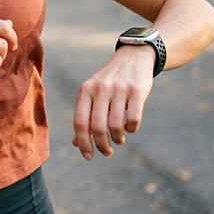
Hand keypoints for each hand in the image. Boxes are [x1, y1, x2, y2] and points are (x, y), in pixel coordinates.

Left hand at [72, 45, 153, 159]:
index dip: (83, 143)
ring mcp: (119, 89)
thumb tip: (76, 143)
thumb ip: (85, 116)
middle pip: (97, 127)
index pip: (80, 122)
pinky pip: (134, 119)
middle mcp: (100, 89)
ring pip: (115, 125)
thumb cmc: (109, 82)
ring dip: (117, 139)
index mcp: (85, 90)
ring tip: (119, 140)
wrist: (132, 57)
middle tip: (107, 152)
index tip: (88, 156)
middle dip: (102, 145)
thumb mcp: (92, 93)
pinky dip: (132, 129)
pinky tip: (130, 128)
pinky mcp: (137, 90)